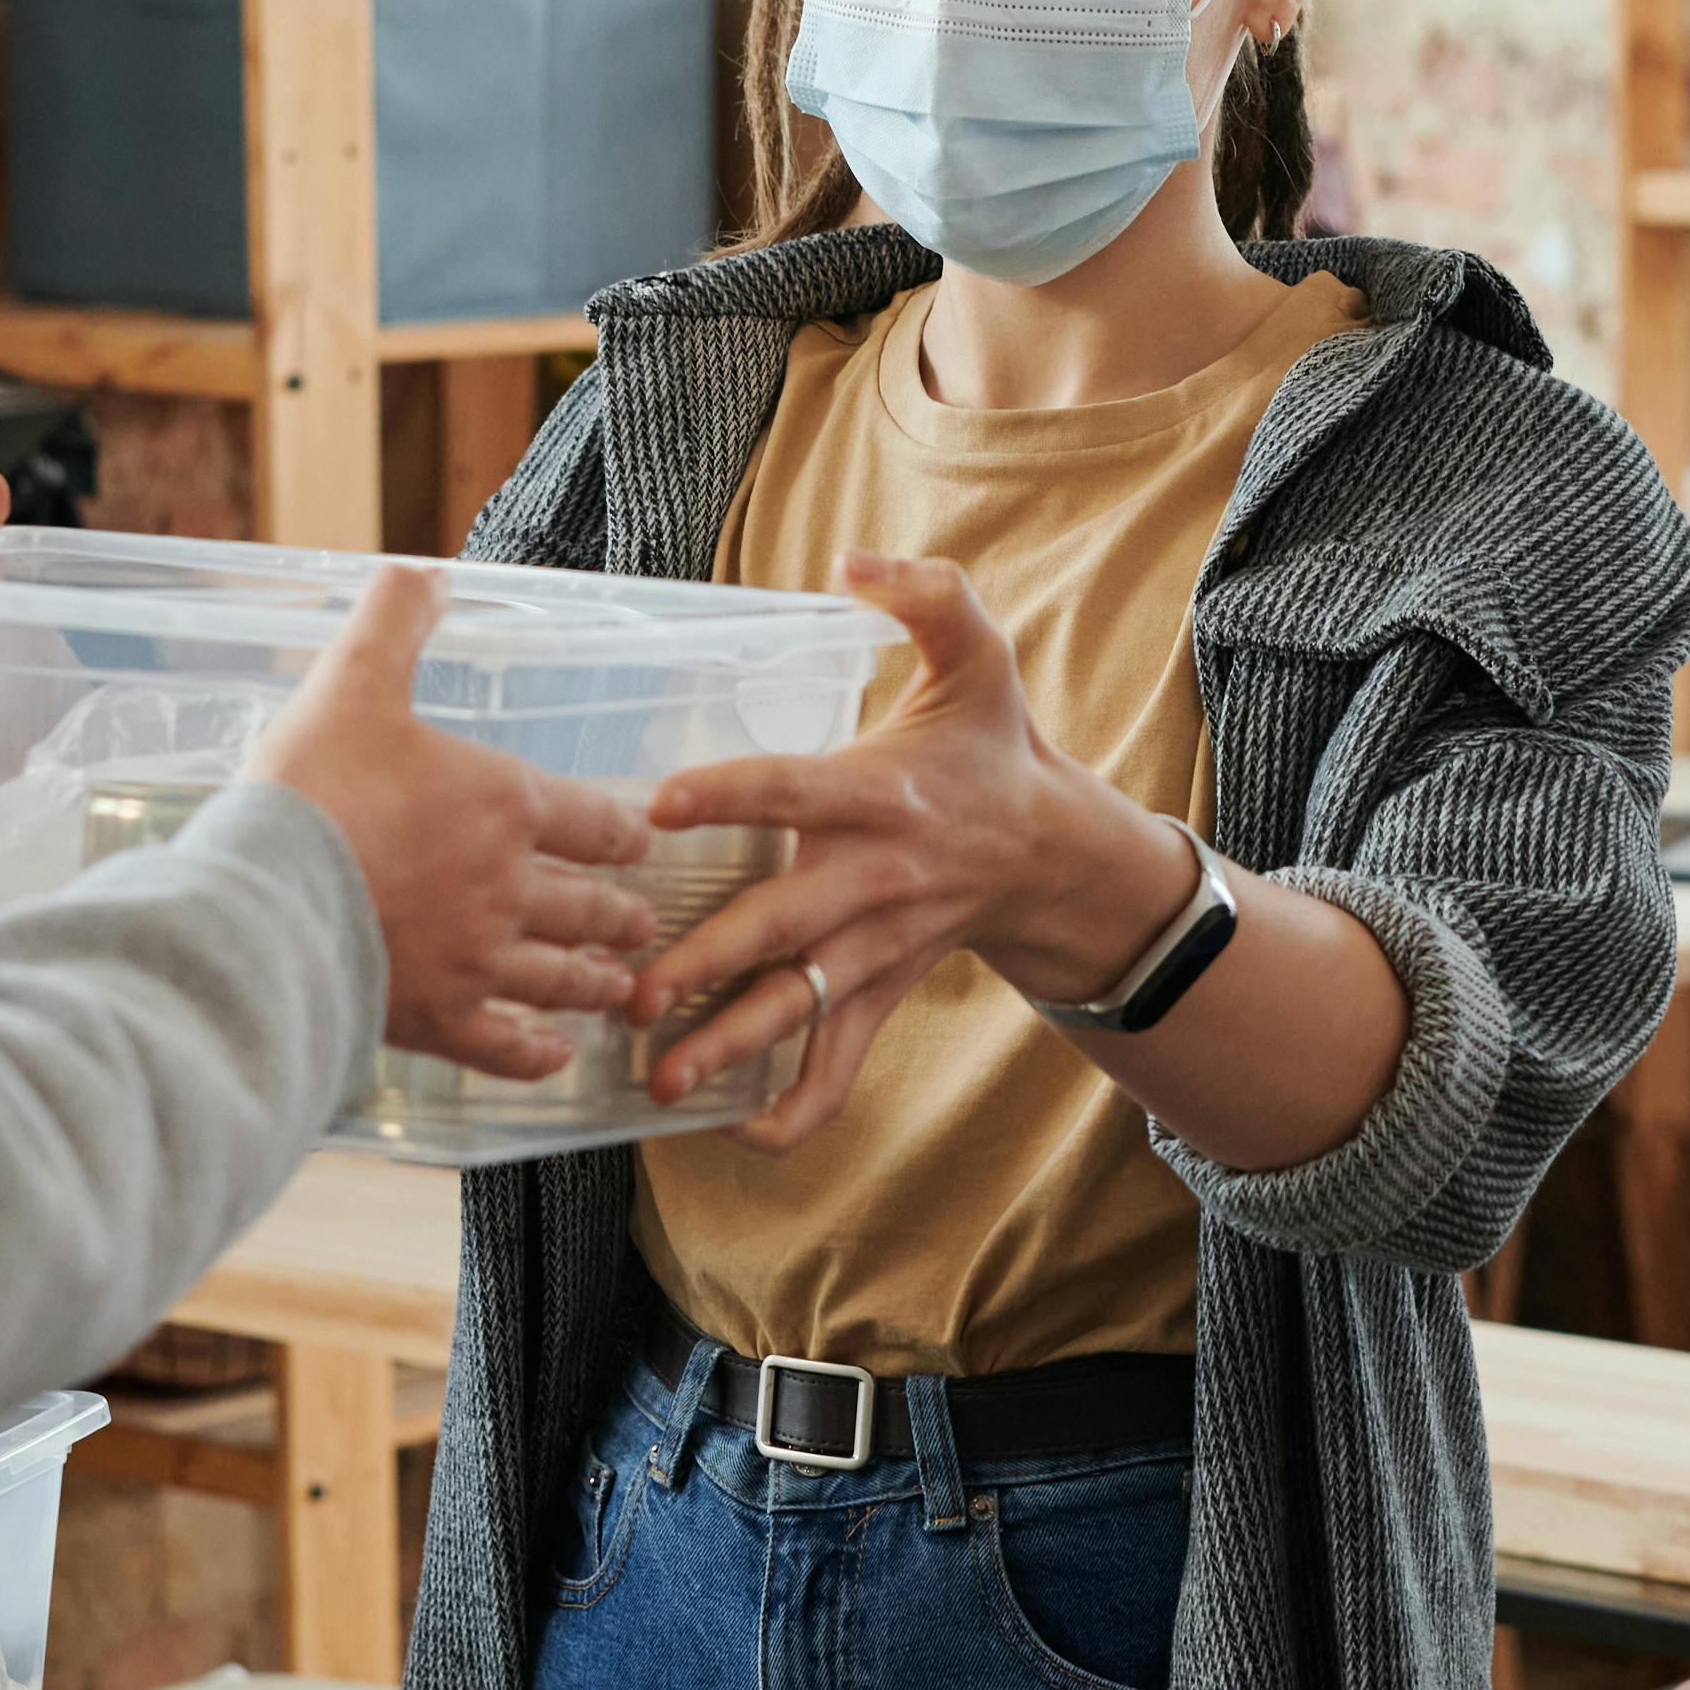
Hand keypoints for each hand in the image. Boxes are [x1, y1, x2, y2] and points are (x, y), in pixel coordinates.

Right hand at [241, 564, 663, 1075]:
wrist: (265, 901)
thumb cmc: (314, 787)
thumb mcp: (354, 680)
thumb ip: (394, 621)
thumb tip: (423, 572)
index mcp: (506, 807)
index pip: (597, 823)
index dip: (624, 833)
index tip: (640, 843)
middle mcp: (510, 891)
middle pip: (593, 907)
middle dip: (622, 913)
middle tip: (641, 920)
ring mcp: (479, 963)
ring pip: (563, 980)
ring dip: (596, 981)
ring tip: (618, 987)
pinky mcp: (437, 1021)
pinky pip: (506, 1049)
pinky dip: (537, 1055)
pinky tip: (553, 1056)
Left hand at [623, 550, 1194, 1147]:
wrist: (1056, 854)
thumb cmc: (993, 748)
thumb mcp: (980, 655)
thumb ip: (930, 593)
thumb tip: (855, 558)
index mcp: (882, 795)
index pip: (797, 792)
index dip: (731, 795)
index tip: (658, 806)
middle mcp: (876, 880)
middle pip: (784, 926)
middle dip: (708, 962)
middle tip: (633, 990)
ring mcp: (877, 949)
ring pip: (800, 1008)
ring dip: (729, 1048)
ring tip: (658, 1077)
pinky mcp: (880, 993)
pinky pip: (840, 1068)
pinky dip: (795, 1111)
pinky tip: (731, 1131)